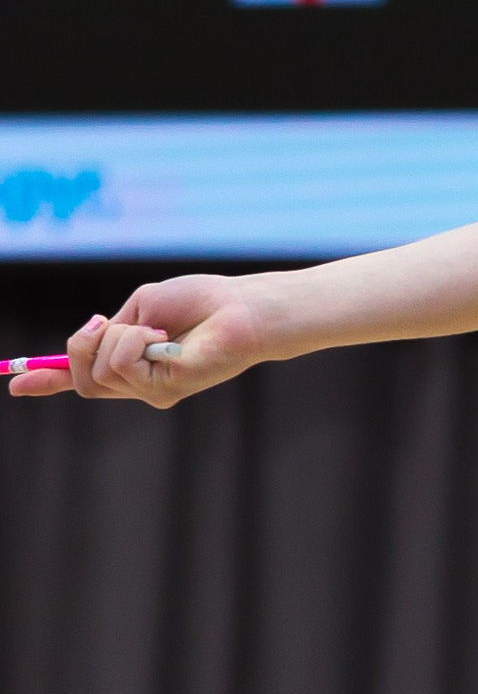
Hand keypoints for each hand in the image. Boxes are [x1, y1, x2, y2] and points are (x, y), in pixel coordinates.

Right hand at [8, 275, 269, 408]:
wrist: (240, 307)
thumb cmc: (201, 302)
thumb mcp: (141, 308)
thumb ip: (111, 329)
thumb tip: (85, 339)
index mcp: (129, 360)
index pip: (82, 377)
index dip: (47, 380)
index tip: (16, 382)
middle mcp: (138, 382)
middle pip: (80, 380)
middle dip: (79, 346)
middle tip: (103, 322)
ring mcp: (150, 390)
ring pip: (98, 372)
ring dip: (118, 337)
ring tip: (156, 330)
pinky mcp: (163, 391)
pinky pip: (120, 367)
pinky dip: (133, 342)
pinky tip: (162, 338)